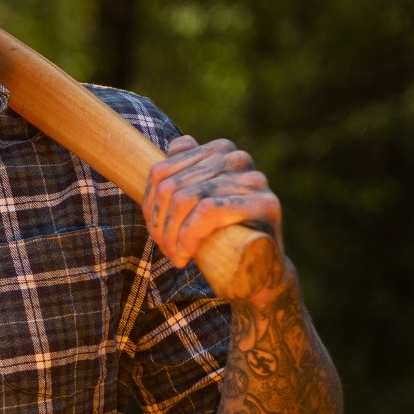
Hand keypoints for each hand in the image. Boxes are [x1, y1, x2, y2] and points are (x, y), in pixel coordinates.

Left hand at [143, 135, 287, 298]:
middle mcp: (237, 158)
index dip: (149, 204)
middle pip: (172, 187)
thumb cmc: (224, 235)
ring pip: (186, 198)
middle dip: (159, 224)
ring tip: (175, 256)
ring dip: (171, 235)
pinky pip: (208, 210)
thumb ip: (189, 171)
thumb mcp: (200, 202)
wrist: (262, 268)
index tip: (154, 230)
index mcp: (220, 150)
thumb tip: (177, 144)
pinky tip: (186, 253)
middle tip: (166, 249)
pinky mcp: (263, 203)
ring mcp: (254, 179)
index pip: (162, 171)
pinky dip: (189, 235)